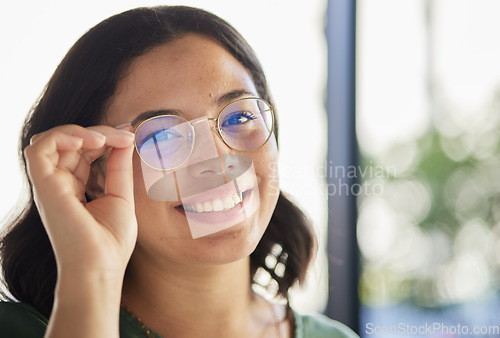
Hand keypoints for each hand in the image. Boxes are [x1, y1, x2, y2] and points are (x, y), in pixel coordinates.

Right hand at [24, 124, 136, 276]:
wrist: (101, 267)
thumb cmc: (111, 241)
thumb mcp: (121, 195)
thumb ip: (119, 166)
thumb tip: (125, 137)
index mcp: (74, 187)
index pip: (83, 151)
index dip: (104, 137)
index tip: (129, 137)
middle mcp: (58, 184)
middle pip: (69, 142)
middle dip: (98, 132)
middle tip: (124, 136)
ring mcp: (49, 185)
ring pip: (52, 140)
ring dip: (79, 131)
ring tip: (103, 140)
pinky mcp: (44, 187)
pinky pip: (38, 149)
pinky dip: (60, 136)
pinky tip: (87, 142)